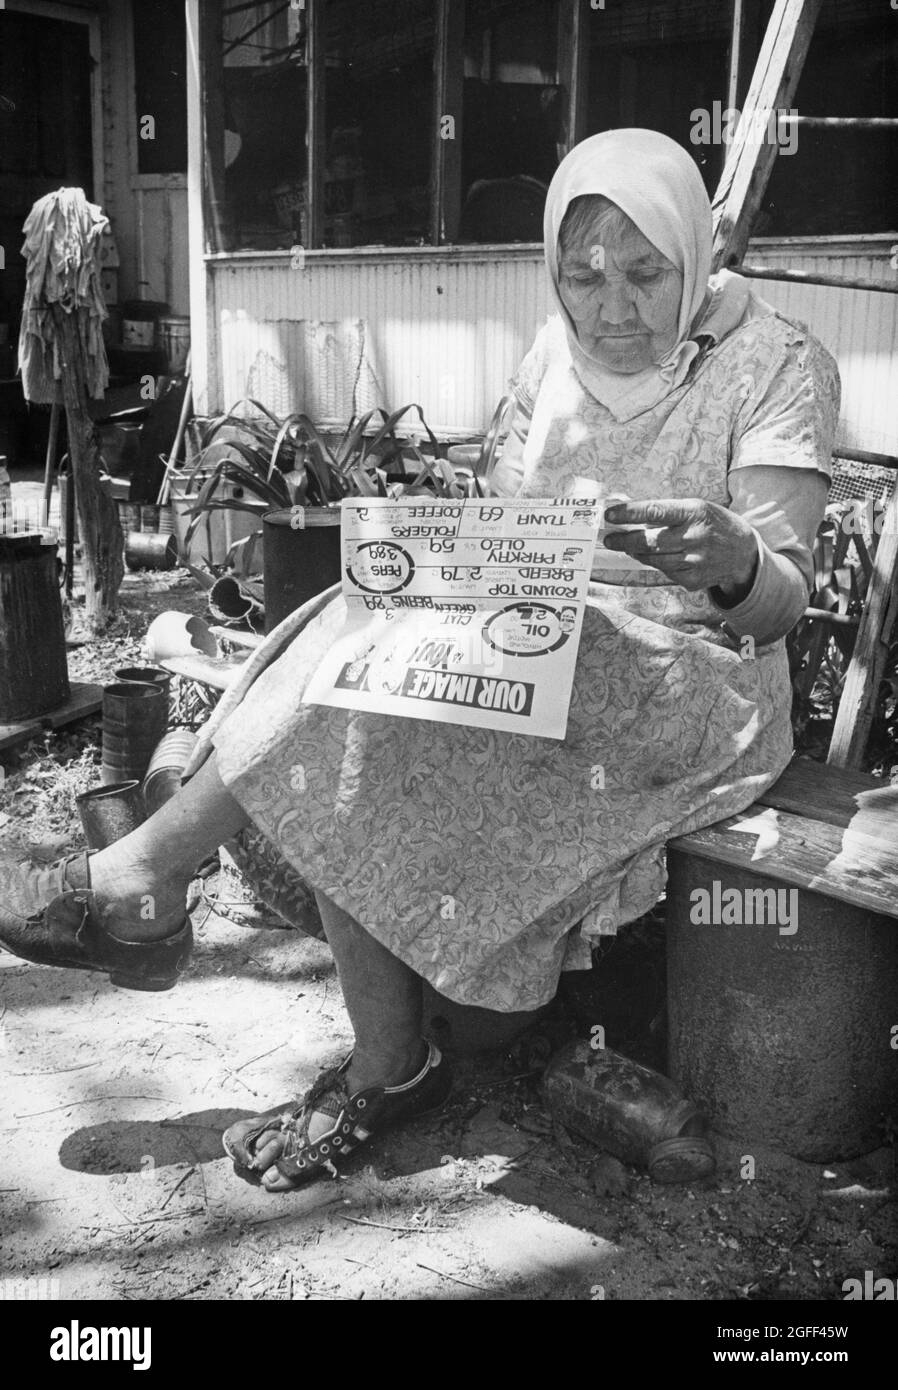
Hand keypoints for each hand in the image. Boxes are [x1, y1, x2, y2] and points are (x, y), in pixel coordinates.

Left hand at [603, 498, 758, 597]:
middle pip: (649, 542)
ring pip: (653, 559)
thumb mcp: (696, 508)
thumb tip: (630, 516)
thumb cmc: (713, 524)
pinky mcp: (693, 579)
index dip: (630, 513)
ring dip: (637, 552)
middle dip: (624, 540)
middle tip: (609, 539)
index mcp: (694, 513)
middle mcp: (694, 537)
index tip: (610, 515)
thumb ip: (667, 512)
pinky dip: (657, 564)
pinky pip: (665, 571)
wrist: (743, 553)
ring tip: (628, 546)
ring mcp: (694, 561)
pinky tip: (657, 556)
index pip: (655, 511)